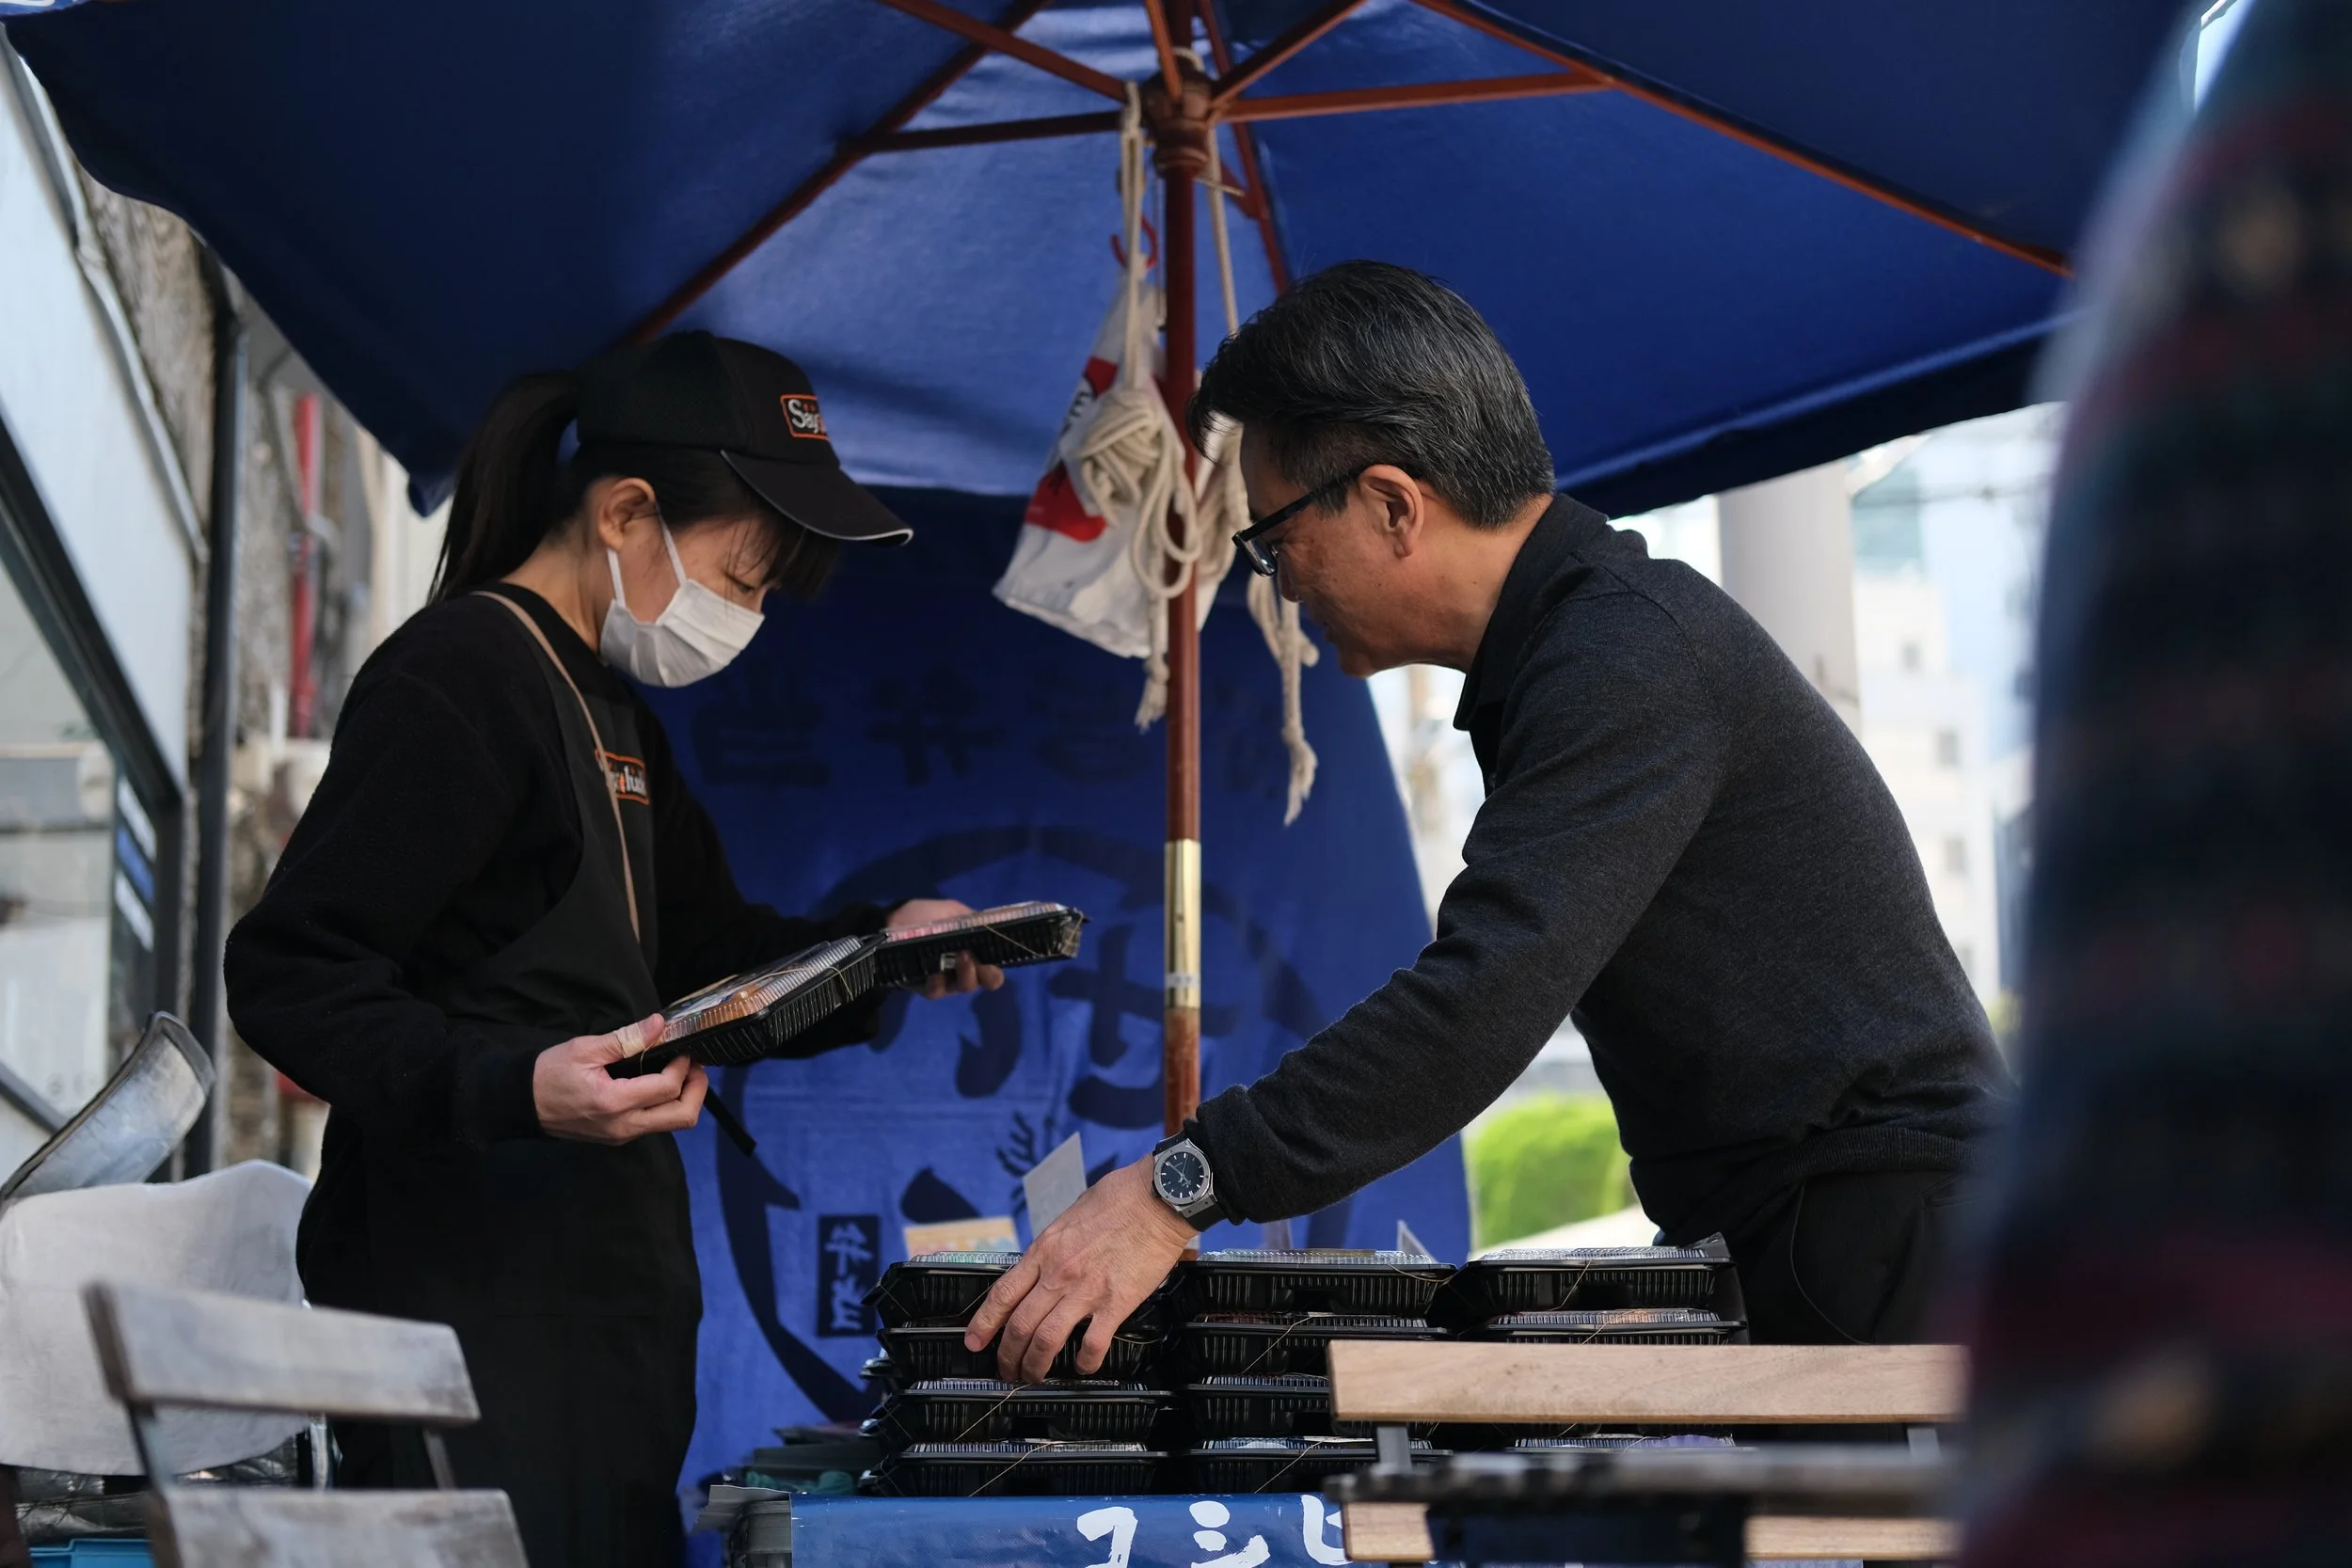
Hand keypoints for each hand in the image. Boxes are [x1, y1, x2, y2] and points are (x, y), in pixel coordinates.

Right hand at [532, 1012, 708, 1143]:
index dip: (683, 1066)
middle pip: (683, 1117)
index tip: (683, 1048)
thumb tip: (660, 1024)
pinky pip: (654, 1124)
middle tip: (694, 1065)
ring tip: (680, 1072)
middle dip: (698, 1089)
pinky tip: (659, 1083)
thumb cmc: (549, 1073)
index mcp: (615, 1102)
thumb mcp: (585, 1048)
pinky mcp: (618, 1137)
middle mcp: (624, 1126)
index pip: (668, 1088)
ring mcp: (622, 1135)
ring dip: (685, 1098)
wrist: (521, 1103)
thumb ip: (626, 1038)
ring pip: (672, 1124)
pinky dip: (667, 1105)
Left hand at [887, 899, 1006, 998]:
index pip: (993, 970)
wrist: (890, 922)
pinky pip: (937, 992)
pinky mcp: (925, 987)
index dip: (996, 968)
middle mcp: (962, 970)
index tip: (993, 959)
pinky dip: (939, 982)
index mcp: (972, 953)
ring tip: (960, 958)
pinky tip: (936, 971)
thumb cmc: (922, 916)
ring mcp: (945, 981)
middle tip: (977, 959)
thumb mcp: (950, 911)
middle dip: (985, 973)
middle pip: (983, 982)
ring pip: (964, 987)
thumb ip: (971, 919)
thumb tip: (992, 925)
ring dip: (966, 974)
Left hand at [964, 1157, 1195, 1381]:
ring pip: (1047, 1340)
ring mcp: (1086, 1290)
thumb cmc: (1117, 1199)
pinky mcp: (1117, 1302)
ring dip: (1036, 1365)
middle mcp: (1058, 1273)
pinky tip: (1084, 1367)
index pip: (1003, 1294)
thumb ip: (1053, 1246)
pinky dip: (1085, 1363)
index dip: (984, 1323)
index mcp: (1044, 1250)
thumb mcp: (1069, 1217)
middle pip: (1020, 1325)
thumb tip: (1045, 1264)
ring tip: (1034, 1376)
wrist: (1155, 1197)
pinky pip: (1093, 1343)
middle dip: (1007, 1355)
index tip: (974, 1341)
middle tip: (1007, 1369)